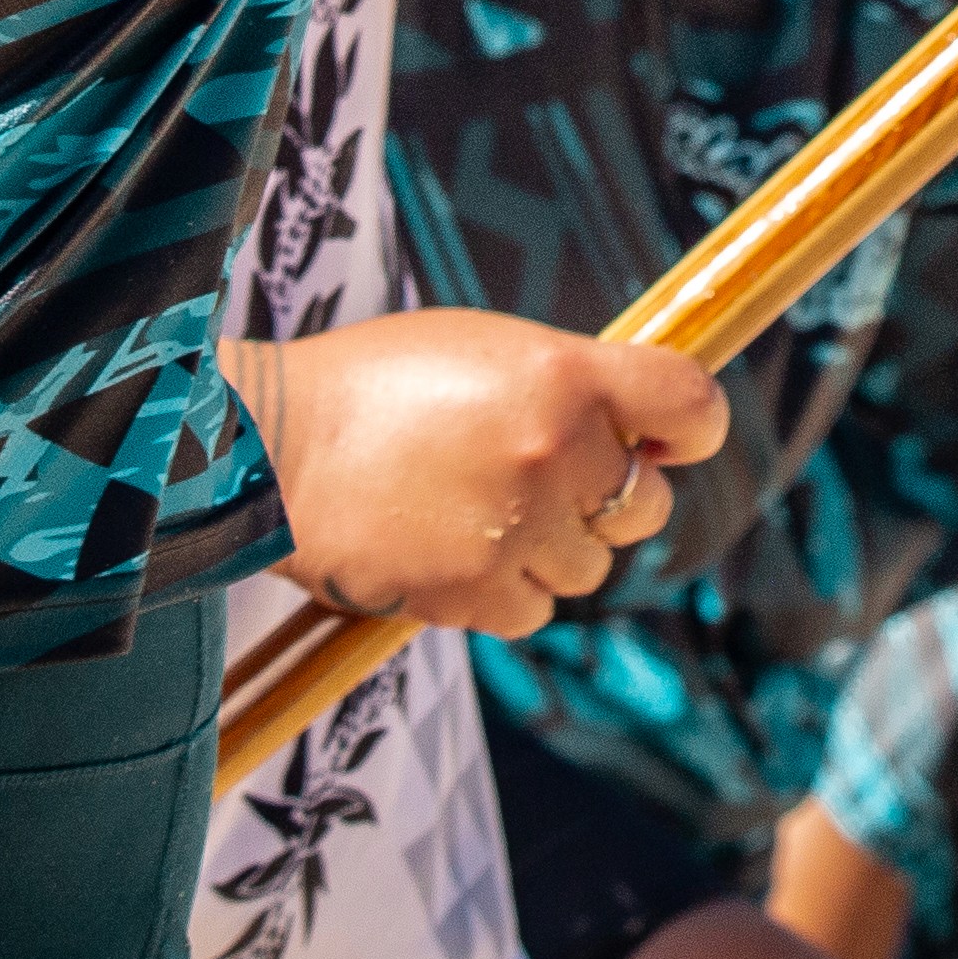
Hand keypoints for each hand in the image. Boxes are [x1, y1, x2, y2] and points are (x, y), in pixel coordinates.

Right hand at [258, 310, 724, 634]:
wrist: (266, 446)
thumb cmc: (373, 386)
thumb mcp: (482, 347)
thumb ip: (569, 381)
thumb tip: (646, 428)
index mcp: (565, 374)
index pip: (691, 406)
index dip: (690, 430)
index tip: (668, 440)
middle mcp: (556, 450)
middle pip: (647, 505)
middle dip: (611, 500)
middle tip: (550, 483)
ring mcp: (518, 527)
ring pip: (590, 566)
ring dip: (550, 549)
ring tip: (477, 512)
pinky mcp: (475, 592)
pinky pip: (532, 610)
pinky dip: (503, 591)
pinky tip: (451, 551)